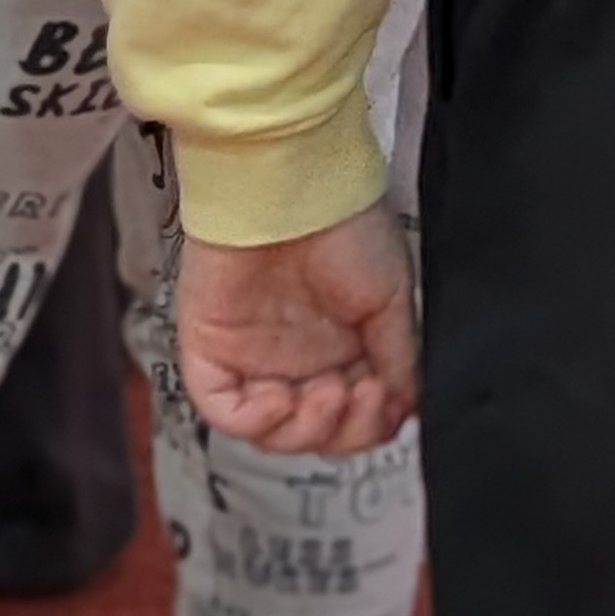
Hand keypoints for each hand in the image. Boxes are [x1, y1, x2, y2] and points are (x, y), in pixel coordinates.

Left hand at [176, 205, 416, 455]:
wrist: (291, 181)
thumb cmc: (341, 220)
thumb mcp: (393, 298)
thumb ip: (399, 360)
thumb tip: (405, 409)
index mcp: (341, 347)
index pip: (354, 420)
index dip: (371, 425)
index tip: (386, 398)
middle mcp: (297, 356)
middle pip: (315, 434)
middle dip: (343, 430)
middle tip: (358, 393)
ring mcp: (251, 353)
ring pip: (272, 432)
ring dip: (306, 428)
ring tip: (326, 391)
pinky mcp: (210, 345)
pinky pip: (223, 409)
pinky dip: (255, 421)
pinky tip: (280, 397)